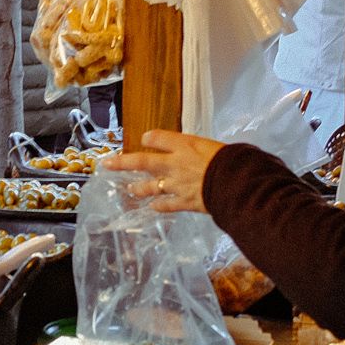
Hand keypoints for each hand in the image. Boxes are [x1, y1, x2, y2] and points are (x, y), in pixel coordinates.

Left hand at [100, 129, 226, 212]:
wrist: (237, 184)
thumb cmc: (233, 160)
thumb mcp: (216, 146)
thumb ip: (202, 150)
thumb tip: (202, 153)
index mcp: (184, 145)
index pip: (156, 137)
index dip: (149, 138)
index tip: (145, 139)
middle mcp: (174, 163)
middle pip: (142, 162)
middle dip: (122, 163)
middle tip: (106, 164)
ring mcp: (176, 184)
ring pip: (149, 186)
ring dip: (138, 188)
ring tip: (130, 189)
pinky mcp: (183, 202)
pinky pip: (166, 205)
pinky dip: (158, 206)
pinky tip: (153, 207)